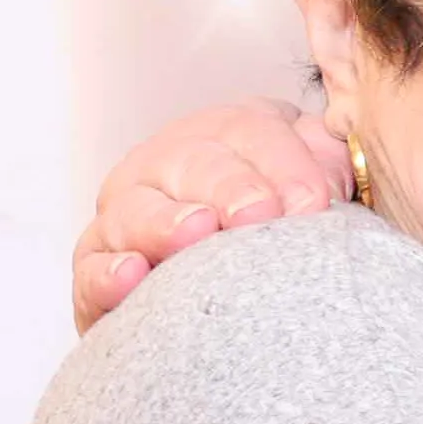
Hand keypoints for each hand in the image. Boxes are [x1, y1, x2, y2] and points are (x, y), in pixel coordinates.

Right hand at [72, 99, 355, 331]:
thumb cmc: (275, 224)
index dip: (285, 164)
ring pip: (137, 211)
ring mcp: (124, 214)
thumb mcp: (308, 179)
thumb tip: (331, 180)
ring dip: (166, 222)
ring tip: (198, 233)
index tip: (315, 203)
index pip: (253, 133)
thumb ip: (326, 166)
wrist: (221, 289)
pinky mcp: (94, 270)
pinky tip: (132, 276)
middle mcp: (165, 165)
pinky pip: (91, 270)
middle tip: (260, 214)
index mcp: (225, 134)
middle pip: (195, 165)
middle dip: (231, 188)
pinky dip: (106, 274)